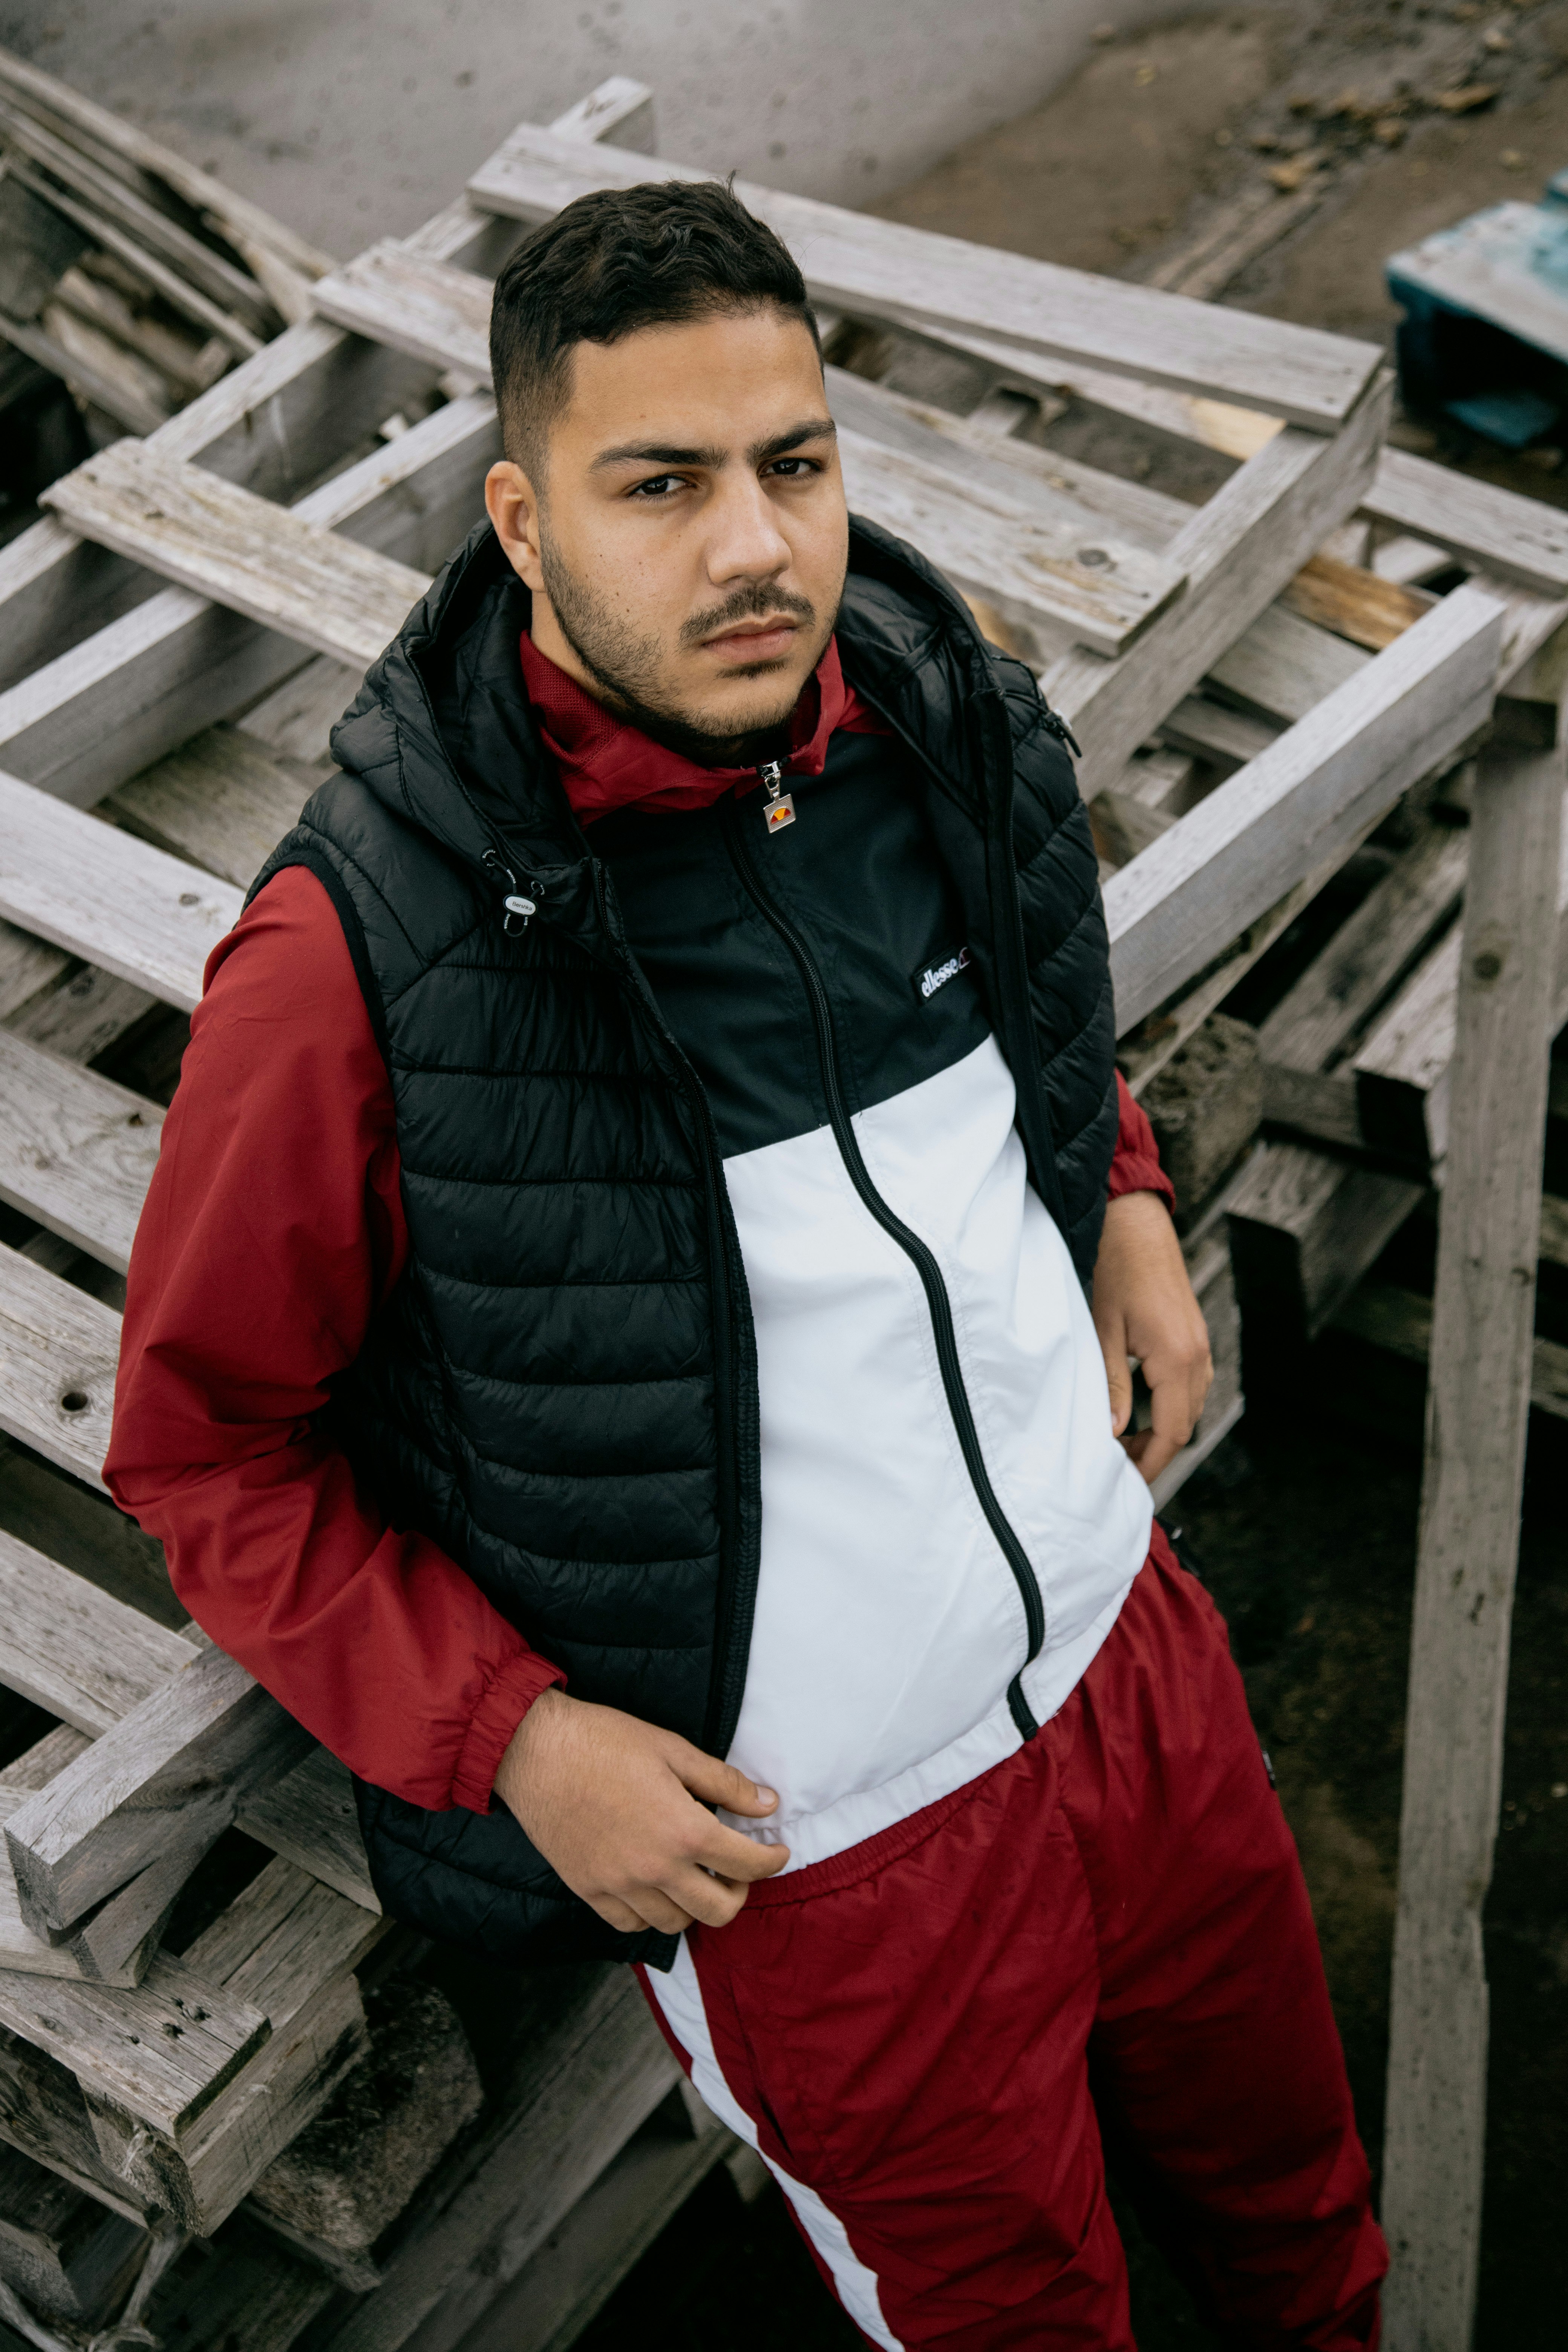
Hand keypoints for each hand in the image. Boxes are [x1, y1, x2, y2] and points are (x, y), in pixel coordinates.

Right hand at [493, 1689, 789, 1934]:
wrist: (536, 1751)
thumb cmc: (605, 1741)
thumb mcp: (674, 1750)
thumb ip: (724, 1783)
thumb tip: (767, 1804)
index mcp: (684, 1831)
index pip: (748, 1865)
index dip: (772, 1860)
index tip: (776, 1851)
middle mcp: (655, 1869)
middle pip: (718, 1910)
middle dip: (739, 1891)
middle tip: (736, 1868)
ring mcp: (619, 1886)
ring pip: (675, 1923)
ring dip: (695, 1905)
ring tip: (695, 1875)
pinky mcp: (589, 1891)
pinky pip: (630, 1924)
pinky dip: (651, 1912)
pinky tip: (654, 1886)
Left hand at [1092, 1190, 1212, 1484]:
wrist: (1135, 1224)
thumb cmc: (1115, 1271)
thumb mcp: (1102, 1330)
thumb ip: (1110, 1384)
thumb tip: (1111, 1433)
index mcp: (1177, 1360)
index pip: (1171, 1433)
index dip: (1150, 1463)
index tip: (1128, 1483)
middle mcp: (1197, 1356)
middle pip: (1184, 1426)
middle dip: (1154, 1452)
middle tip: (1118, 1467)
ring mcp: (1200, 1345)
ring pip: (1190, 1407)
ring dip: (1162, 1430)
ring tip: (1124, 1443)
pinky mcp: (1194, 1336)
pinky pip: (1191, 1385)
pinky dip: (1170, 1406)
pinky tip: (1140, 1410)